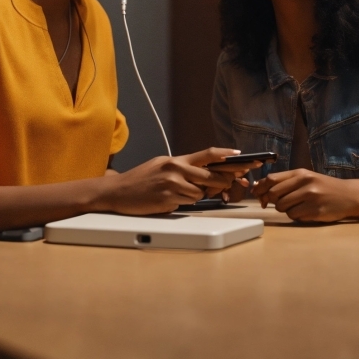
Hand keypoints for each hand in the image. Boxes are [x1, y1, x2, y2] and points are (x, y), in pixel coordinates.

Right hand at [103, 148, 253, 214]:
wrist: (117, 191)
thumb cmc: (141, 180)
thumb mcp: (162, 167)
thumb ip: (184, 169)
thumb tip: (207, 177)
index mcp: (176, 159)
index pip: (208, 154)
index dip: (227, 155)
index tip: (242, 155)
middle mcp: (176, 168)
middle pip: (212, 175)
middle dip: (225, 181)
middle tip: (233, 183)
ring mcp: (172, 183)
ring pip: (202, 192)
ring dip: (198, 196)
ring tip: (180, 194)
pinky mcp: (168, 198)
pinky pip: (189, 203)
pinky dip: (184, 203)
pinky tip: (171, 200)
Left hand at [251, 169, 358, 221]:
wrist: (348, 195)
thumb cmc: (323, 186)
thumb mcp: (305, 178)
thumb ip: (285, 182)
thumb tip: (258, 188)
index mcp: (300, 173)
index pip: (271, 179)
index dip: (260, 187)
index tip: (256, 194)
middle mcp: (305, 183)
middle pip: (274, 194)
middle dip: (271, 201)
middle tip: (277, 203)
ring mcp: (311, 198)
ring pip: (282, 207)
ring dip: (285, 209)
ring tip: (297, 206)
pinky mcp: (316, 211)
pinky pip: (294, 217)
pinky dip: (296, 216)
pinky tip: (306, 212)